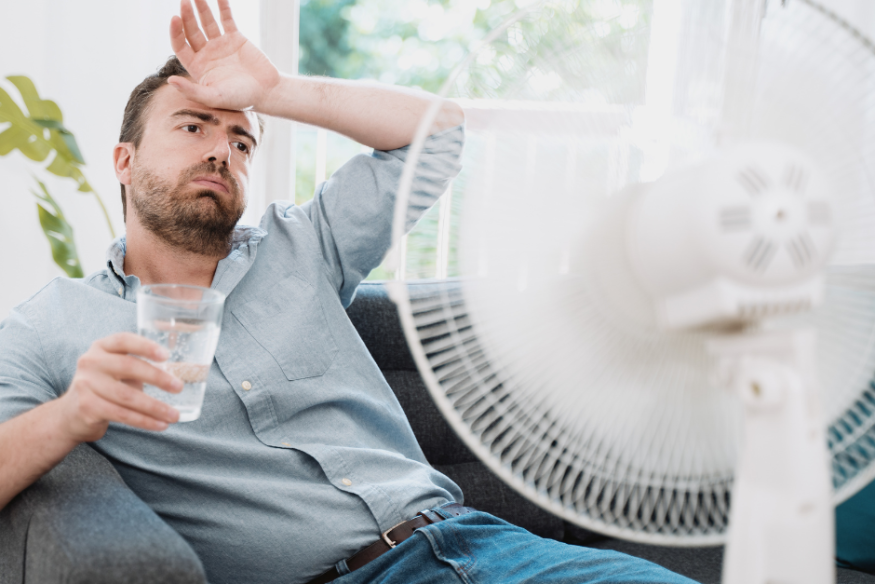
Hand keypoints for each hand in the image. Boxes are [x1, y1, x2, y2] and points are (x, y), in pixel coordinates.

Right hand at [59, 333, 182, 442]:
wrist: (71, 414)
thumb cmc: (105, 386)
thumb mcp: (116, 369)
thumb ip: (139, 364)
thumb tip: (181, 371)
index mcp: (101, 347)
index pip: (123, 340)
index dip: (145, 346)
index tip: (167, 355)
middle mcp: (91, 362)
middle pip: (128, 366)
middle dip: (158, 378)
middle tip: (179, 387)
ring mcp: (86, 384)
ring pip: (127, 396)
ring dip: (155, 407)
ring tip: (175, 415)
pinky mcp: (87, 407)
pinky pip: (122, 414)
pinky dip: (145, 421)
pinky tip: (160, 425)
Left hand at [168, 0, 280, 111]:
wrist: (267, 91)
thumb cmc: (240, 99)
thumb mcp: (214, 97)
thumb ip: (192, 91)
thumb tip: (170, 81)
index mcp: (197, 67)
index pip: (180, 45)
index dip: (175, 32)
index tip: (175, 18)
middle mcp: (206, 53)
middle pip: (191, 30)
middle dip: (187, 16)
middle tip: (185, 2)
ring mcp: (221, 44)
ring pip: (207, 22)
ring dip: (201, 8)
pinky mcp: (236, 38)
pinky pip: (227, 18)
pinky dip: (222, 6)